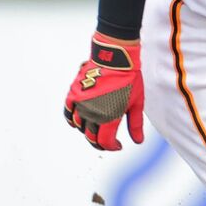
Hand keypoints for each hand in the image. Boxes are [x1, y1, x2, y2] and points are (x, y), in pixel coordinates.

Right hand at [63, 34, 143, 150]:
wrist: (116, 58)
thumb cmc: (129, 79)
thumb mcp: (136, 103)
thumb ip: (135, 124)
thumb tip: (137, 141)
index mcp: (109, 117)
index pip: (105, 141)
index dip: (111, 147)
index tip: (117, 145)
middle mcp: (93, 113)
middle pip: (91, 137)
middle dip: (99, 142)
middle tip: (106, 142)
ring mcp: (81, 103)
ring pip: (80, 126)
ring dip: (87, 131)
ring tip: (96, 128)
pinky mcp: (74, 93)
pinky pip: (68, 112)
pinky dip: (72, 119)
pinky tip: (79, 121)